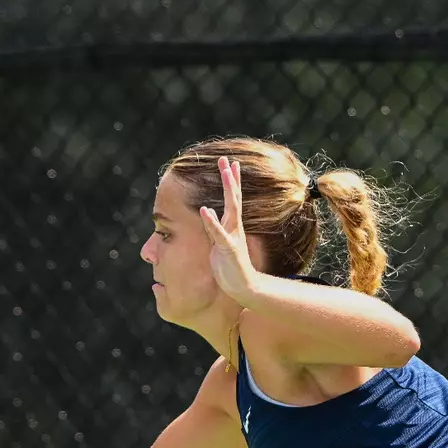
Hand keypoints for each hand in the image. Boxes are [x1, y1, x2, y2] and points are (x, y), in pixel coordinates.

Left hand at [198, 156, 262, 301]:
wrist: (243, 287)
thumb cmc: (230, 268)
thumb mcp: (219, 245)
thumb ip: (215, 230)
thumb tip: (209, 214)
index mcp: (232, 226)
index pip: (233, 199)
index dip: (231, 181)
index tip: (230, 163)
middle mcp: (234, 228)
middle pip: (234, 198)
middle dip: (230, 178)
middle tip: (227, 159)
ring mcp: (232, 237)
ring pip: (231, 209)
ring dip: (228, 190)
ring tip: (225, 173)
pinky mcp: (228, 250)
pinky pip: (218, 233)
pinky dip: (211, 222)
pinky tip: (205, 210)